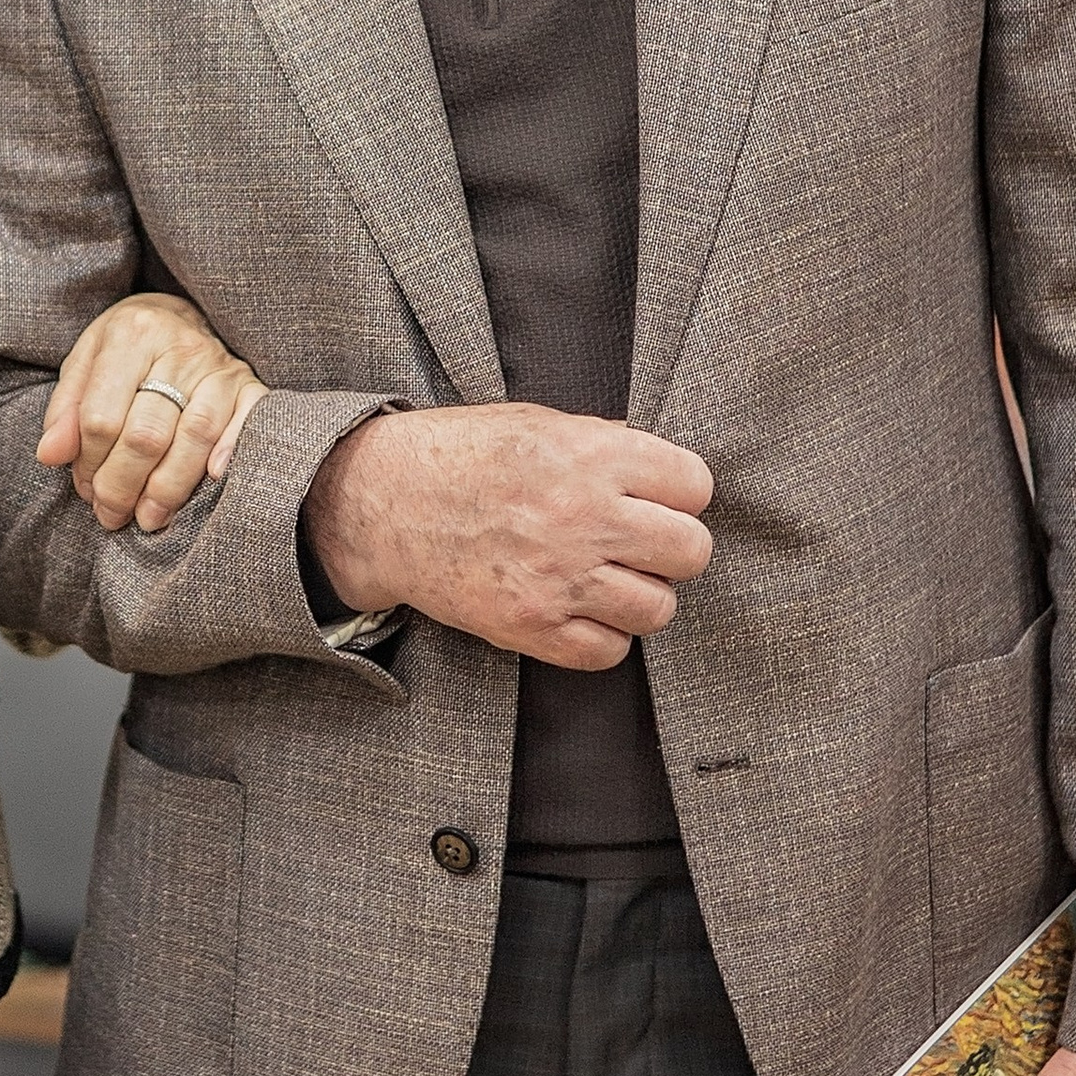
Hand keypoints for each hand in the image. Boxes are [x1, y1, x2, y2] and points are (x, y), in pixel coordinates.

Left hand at [36, 292, 268, 535]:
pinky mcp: (249, 384)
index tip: (85, 491)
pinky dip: (231, 453)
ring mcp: (219, 367)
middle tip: (111, 515)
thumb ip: (65, 409)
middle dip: (123, 486)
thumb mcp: (85, 363)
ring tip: (149, 519)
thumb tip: (50, 455)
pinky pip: (247, 422)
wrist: (179, 314)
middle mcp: (178, 347)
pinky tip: (212, 480)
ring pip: (195, 437)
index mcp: (130, 335)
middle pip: (146, 434)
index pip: (102, 417)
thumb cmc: (125, 348)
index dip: (89, 464)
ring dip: (169, 489)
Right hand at [303, 401, 712, 664]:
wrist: (380, 503)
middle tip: (640, 544)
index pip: (695, 486)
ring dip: (640, 596)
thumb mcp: (538, 423)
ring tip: (607, 579)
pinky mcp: (530, 626)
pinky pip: (608, 651)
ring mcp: (558, 578)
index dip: (681, 493)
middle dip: (672, 548)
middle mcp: (583, 518)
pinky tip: (580, 609)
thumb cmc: (459, 455)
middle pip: (690, 552)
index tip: (659, 498)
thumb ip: (606, 445)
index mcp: (590, 456)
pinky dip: (603, 636)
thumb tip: (662, 475)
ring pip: (657, 608)